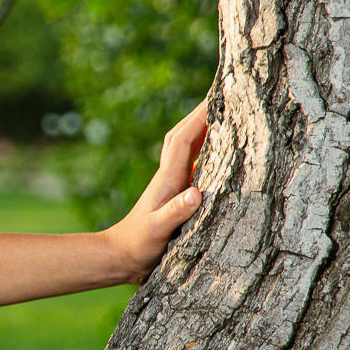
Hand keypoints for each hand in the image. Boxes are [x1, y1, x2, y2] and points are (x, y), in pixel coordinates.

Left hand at [102, 104, 209, 281]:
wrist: (122, 258)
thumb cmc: (139, 246)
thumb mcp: (158, 231)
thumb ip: (175, 213)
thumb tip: (195, 193)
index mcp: (168, 179)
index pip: (183, 139)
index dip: (198, 116)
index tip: (217, 95)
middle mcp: (171, 176)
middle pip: (185, 135)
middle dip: (202, 112)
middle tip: (225, 91)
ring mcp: (174, 184)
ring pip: (190, 148)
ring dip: (205, 128)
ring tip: (227, 111)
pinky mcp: (179, 194)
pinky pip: (197, 164)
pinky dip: (209, 151)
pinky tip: (222, 150)